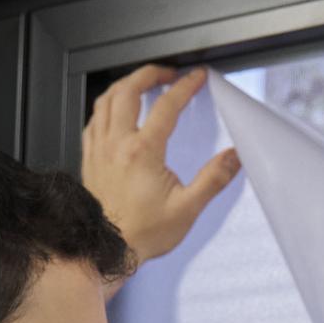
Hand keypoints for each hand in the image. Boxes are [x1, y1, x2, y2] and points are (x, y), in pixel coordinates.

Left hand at [81, 64, 240, 263]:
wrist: (109, 249)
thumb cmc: (144, 233)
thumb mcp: (188, 208)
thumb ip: (213, 179)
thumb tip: (234, 157)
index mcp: (142, 152)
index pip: (166, 106)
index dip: (185, 86)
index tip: (197, 77)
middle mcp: (117, 144)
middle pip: (128, 90)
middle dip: (150, 74)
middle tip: (167, 73)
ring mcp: (99, 150)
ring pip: (105, 100)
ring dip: (125, 84)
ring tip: (141, 83)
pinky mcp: (90, 159)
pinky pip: (93, 119)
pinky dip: (106, 106)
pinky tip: (114, 110)